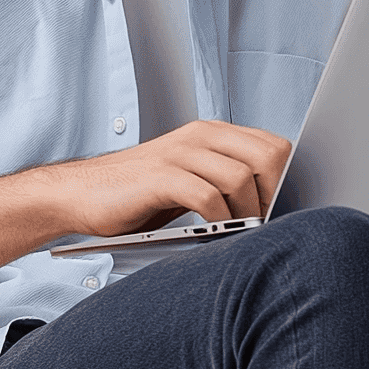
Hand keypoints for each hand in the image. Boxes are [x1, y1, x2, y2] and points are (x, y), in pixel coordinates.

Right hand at [40, 121, 293, 237]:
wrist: (82, 194)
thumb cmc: (140, 194)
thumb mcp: (192, 179)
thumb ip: (227, 181)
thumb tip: (275, 206)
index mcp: (212, 134)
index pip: (274, 145)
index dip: (285, 181)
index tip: (280, 211)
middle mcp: (200, 136)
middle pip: (267, 157)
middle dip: (274, 196)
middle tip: (263, 224)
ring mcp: (180, 154)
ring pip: (240, 177)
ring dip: (247, 212)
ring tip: (239, 232)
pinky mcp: (161, 176)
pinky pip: (208, 196)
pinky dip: (220, 220)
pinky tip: (214, 234)